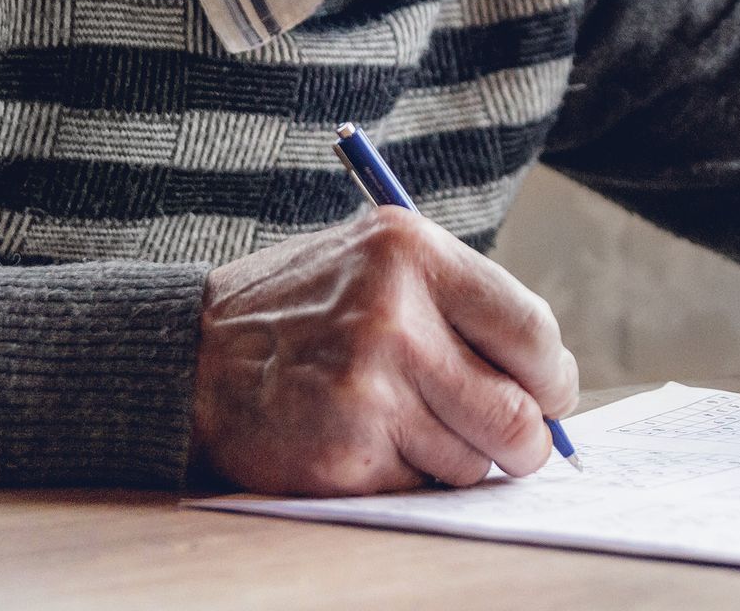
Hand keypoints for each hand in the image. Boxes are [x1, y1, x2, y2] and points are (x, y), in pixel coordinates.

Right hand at [189, 206, 578, 494]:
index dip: (551, 377)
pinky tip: (362, 442)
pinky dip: (404, 479)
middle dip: (525, 441)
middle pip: (519, 415)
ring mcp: (369, 389)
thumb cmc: (300, 311)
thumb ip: (458, 303)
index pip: (533, 331)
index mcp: (411, 252)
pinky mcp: (346, 453)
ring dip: (452, 458)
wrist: (188, 355)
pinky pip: (420, 489)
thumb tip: (549, 383)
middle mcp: (395, 316)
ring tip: (400, 423)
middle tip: (509, 440)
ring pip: (473, 462)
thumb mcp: (375, 262)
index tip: (547, 393)